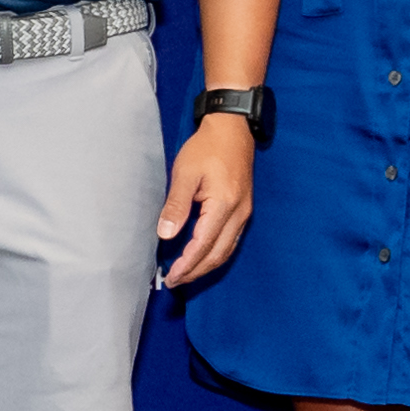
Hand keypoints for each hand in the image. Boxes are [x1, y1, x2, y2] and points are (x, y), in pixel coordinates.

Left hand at [155, 114, 257, 287]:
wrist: (232, 128)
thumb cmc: (206, 147)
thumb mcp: (185, 173)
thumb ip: (176, 205)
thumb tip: (165, 235)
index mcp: (223, 205)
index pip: (203, 246)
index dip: (186, 265)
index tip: (171, 277)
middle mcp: (238, 213)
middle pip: (217, 254)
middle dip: (196, 272)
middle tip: (174, 282)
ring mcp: (244, 212)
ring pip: (226, 250)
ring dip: (206, 266)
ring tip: (186, 274)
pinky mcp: (243, 209)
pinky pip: (231, 240)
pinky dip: (216, 254)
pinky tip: (202, 256)